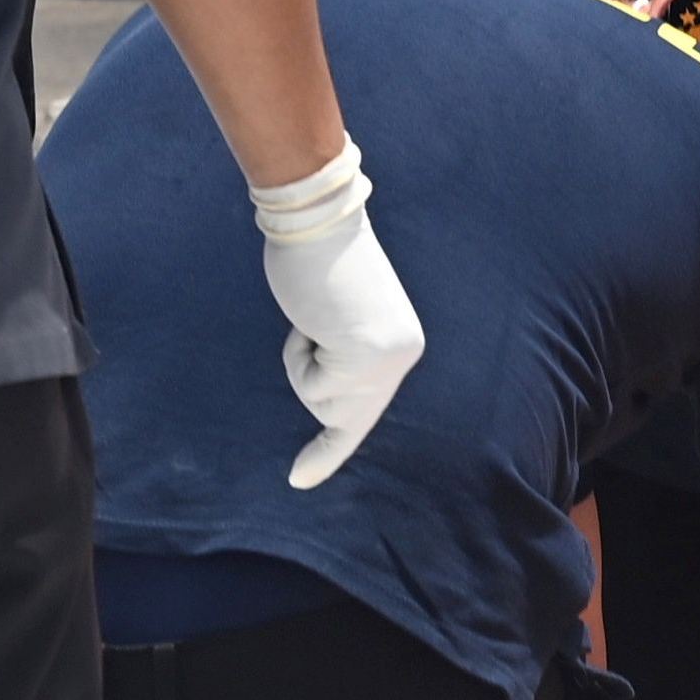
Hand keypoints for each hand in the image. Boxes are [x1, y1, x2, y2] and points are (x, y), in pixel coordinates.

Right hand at [251, 143, 426, 486]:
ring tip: (314, 316)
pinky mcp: (361, 365)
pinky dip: (297, 353)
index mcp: (402, 344)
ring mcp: (386, 365)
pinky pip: (308, 385)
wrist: (317, 219)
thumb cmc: (315, 256)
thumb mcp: (333, 314)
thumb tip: (323, 389)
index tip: (299, 481)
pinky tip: (312, 318)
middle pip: (343, 416)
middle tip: (303, 454)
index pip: (367, 408)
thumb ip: (336, 352)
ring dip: (300, 361)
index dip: (331, 449)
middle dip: (319, 424)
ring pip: (319, 402)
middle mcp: (403, 359)